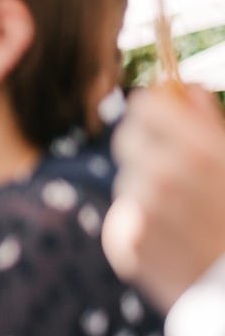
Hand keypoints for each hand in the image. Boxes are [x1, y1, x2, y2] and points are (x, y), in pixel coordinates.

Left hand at [104, 85, 224, 310]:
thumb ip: (210, 125)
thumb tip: (184, 90)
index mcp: (198, 151)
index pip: (144, 105)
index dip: (156, 110)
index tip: (166, 118)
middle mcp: (161, 177)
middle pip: (126, 139)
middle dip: (147, 144)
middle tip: (172, 161)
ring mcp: (140, 213)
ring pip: (128, 181)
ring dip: (147, 188)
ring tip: (186, 212)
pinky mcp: (126, 246)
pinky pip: (126, 219)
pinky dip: (143, 224)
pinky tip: (176, 239)